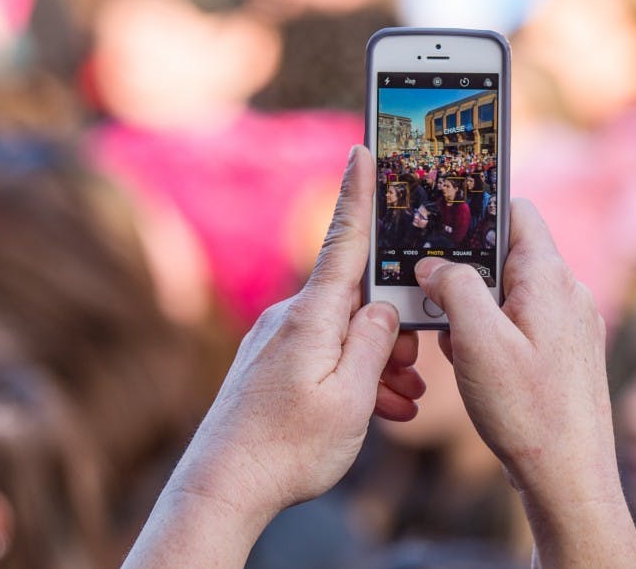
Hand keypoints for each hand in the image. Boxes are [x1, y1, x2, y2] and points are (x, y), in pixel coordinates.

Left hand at [123, 146, 423, 567]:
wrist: (223, 485)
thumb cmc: (288, 448)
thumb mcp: (350, 398)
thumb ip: (374, 346)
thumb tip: (383, 310)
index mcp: (312, 318)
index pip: (342, 241)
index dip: (355, 193)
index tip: (360, 149)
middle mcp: (290, 319)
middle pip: (355, 301)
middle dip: (391, 331)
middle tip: (412, 374)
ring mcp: (275, 341)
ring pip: (341, 335)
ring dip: (374, 365)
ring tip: (396, 404)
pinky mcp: (268, 364)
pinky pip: (320, 356)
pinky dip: (348, 376)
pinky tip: (369, 408)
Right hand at [414, 199, 635, 568]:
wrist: (568, 477)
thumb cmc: (527, 410)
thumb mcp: (477, 341)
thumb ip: (454, 288)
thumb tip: (433, 264)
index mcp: (549, 279)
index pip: (516, 213)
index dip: (476, 209)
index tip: (438, 221)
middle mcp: (565, 295)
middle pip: (506, 256)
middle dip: (463, 271)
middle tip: (429, 295)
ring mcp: (567, 326)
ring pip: (507, 293)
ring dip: (472, 308)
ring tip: (450, 341)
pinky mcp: (562, 355)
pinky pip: (517, 325)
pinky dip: (487, 334)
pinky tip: (470, 365)